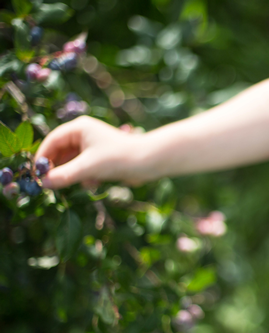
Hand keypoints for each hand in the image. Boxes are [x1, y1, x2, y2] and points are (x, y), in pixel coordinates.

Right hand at [35, 116, 151, 188]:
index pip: (52, 141)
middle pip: (61, 151)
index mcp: (79, 128)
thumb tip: (42, 184)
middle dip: (58, 168)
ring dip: (72, 174)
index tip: (36, 174)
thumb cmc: (118, 158)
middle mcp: (85, 134)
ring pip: (73, 162)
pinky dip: (85, 176)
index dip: (43, 157)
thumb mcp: (87, 168)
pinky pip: (84, 167)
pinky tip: (92, 184)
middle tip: (50, 184)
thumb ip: (64, 175)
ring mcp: (93, 146)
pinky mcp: (101, 158)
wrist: (149, 162)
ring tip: (74, 184)